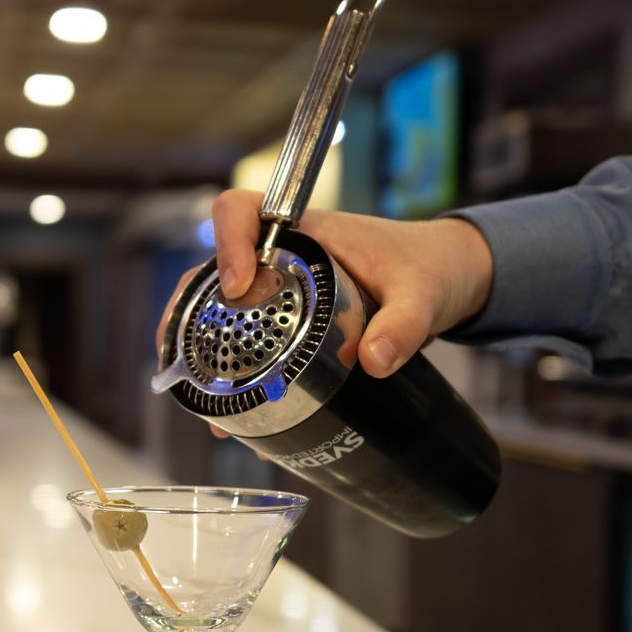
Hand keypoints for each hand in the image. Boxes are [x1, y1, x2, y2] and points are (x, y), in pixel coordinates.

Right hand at [207, 189, 494, 377]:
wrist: (444, 279)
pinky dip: (232, 376)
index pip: (239, 211)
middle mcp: (278, 256)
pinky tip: (231, 420)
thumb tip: (374, 361)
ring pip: (218, 311)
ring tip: (198, 399)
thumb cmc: (429, 268)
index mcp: (303, 230)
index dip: (226, 243)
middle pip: (211, 270)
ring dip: (200, 350)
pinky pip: (243, 341)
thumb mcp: (421, 295)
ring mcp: (277, 290)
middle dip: (190, 312)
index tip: (239, 285)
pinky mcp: (284, 322)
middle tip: (187, 359)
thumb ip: (403, 325)